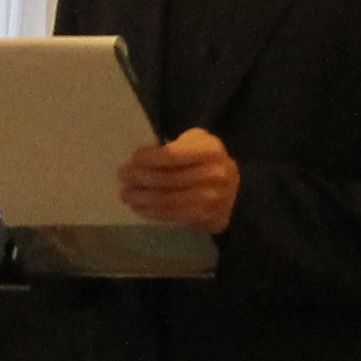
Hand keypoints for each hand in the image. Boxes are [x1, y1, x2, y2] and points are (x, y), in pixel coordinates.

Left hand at [118, 129, 240, 234]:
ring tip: (126, 194)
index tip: (133, 158)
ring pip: (168, 200)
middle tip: (122, 175)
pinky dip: (152, 212)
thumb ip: (176, 146)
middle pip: (168, 178)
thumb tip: (143, 158)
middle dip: (140, 177)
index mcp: (211, 150)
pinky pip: (173, 215)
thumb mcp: (199, 142)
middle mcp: (214, 174)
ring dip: (142, 198)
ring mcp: (212, 199)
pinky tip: (139, 207)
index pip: (173, 155)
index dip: (150, 157)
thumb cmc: (209, 160)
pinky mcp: (207, 217)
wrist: (238, 190)